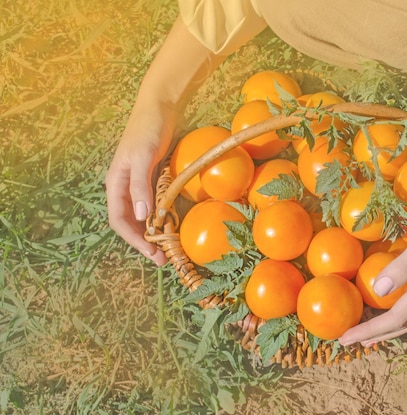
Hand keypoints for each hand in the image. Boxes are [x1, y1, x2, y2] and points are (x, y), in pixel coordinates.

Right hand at [105, 104, 173, 265]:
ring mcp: (138, 183)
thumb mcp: (141, 156)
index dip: (134, 239)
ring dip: (152, 232)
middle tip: (162, 258)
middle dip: (143, 242)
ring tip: (167, 248)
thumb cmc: (148, 128)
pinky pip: (153, 204)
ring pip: (142, 215)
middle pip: (130, 222)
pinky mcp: (152, 178)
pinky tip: (171, 225)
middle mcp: (124, 186)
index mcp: (115, 183)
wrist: (159, 106)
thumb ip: (140, 185)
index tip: (152, 252)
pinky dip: (160, 217)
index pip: (119, 220)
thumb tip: (141, 217)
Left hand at [339, 156, 406, 345]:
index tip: (346, 338)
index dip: (369, 330)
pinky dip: (398, 312)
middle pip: (402, 324)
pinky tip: (388, 304)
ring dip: (387, 326)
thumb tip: (378, 291)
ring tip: (366, 332)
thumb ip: (405, 265)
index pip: (395, 318)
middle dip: (375, 334)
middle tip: (349, 340)